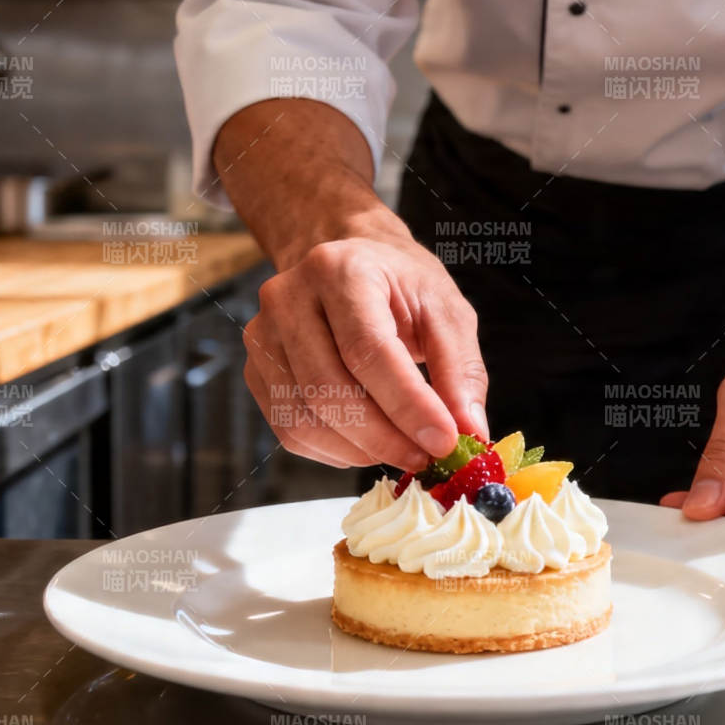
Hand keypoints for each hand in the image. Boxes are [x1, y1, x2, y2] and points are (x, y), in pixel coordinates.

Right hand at [242, 207, 488, 469]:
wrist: (346, 266)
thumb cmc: (397, 285)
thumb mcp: (445, 310)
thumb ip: (460, 369)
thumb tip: (469, 432)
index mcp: (341, 271)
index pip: (368, 349)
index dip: (407, 404)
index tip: (443, 441)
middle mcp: (289, 298)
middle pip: (329, 389)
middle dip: (383, 438)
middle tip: (425, 458)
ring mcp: (263, 336)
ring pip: (304, 418)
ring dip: (360, 451)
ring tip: (401, 451)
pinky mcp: (255, 370)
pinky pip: (290, 430)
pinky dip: (334, 451)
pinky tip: (367, 443)